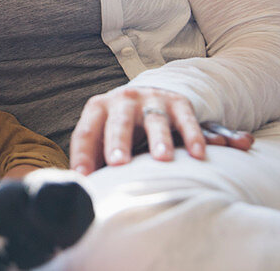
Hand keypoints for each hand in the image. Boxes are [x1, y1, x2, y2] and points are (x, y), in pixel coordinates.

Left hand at [69, 86, 250, 174]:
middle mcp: (122, 100)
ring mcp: (151, 99)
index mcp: (98, 108)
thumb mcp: (104, 134)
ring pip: (154, 119)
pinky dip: (193, 136)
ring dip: (158, 138)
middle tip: (118, 163)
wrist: (150, 92)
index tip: (83, 177)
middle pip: (118, 122)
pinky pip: (186, 119)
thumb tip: (81, 188)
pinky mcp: (178, 102)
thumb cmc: (121, 125)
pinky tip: (197, 155)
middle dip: (117, 142)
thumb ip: (94, 157)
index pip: (86, 132)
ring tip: (162, 159)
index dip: (83, 154)